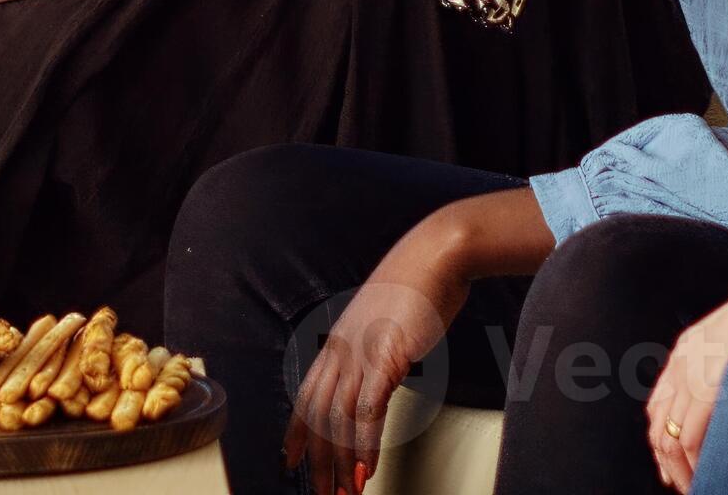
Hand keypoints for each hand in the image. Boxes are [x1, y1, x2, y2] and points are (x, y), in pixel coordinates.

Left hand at [288, 224, 466, 494]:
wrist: (435, 255)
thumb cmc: (417, 285)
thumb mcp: (384, 322)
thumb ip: (374, 349)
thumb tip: (378, 371)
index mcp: (338, 342)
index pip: (307, 396)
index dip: (297, 432)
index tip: (291, 461)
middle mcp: (342, 350)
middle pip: (319, 417)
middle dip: (320, 462)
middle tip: (324, 493)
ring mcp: (361, 353)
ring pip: (339, 420)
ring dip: (343, 463)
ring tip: (347, 493)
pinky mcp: (385, 357)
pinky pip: (368, 411)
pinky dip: (367, 445)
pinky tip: (368, 467)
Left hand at [645, 258, 727, 490]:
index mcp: (691, 347)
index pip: (660, 401)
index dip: (663, 436)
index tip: (672, 462)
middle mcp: (683, 361)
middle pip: (658, 422)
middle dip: (666, 459)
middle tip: (680, 484)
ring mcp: (692, 374)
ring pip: (669, 437)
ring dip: (680, 470)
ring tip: (697, 488)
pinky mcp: (707, 387)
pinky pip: (688, 439)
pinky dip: (695, 465)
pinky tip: (708, 477)